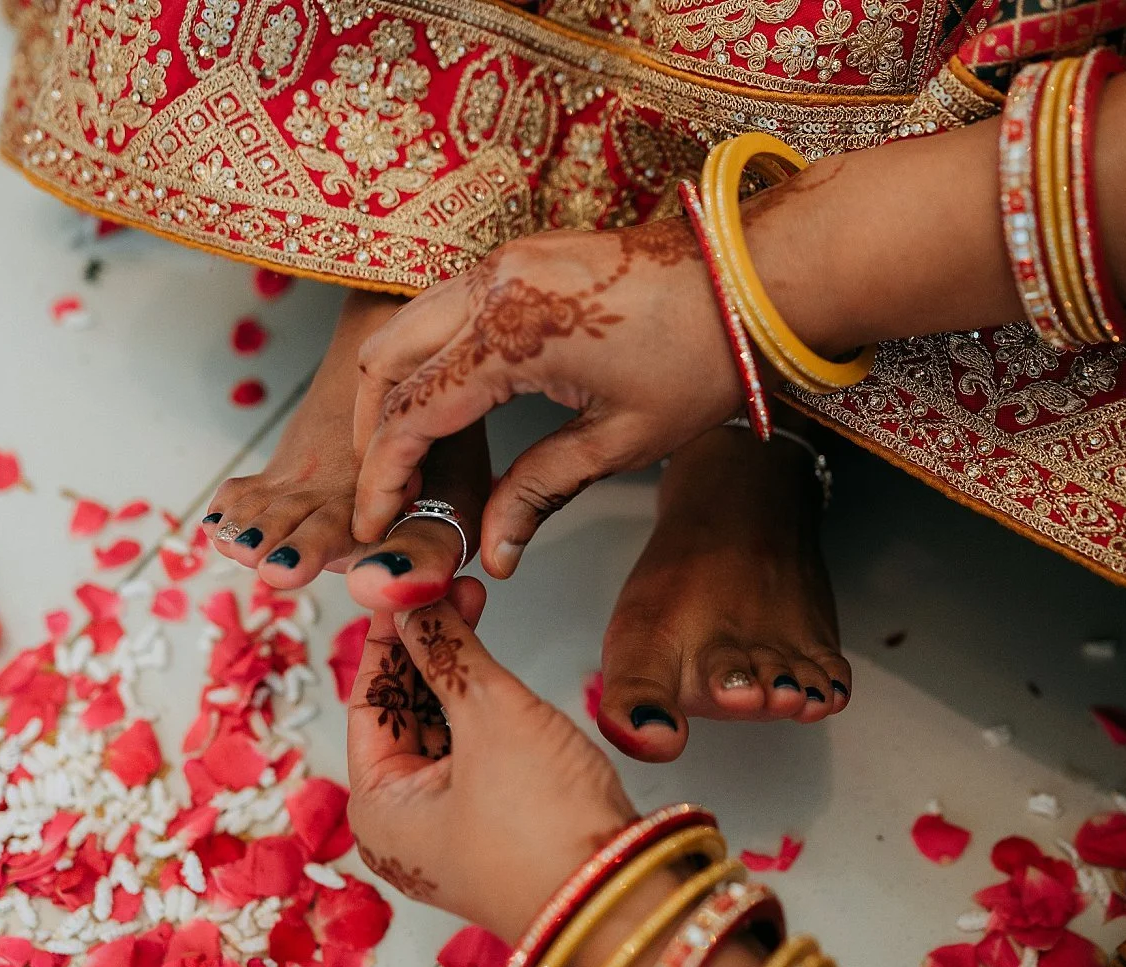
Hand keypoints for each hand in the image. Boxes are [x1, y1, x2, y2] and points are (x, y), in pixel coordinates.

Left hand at [345, 578, 637, 940]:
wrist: (621, 896)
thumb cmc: (547, 831)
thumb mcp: (492, 717)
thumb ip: (449, 653)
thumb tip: (416, 608)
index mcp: (378, 809)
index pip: (369, 702)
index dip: (389, 635)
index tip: (404, 586)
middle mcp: (405, 824)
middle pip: (402, 714)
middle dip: (426, 648)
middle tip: (449, 590)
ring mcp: (451, 826)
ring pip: (439, 728)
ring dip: (455, 670)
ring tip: (472, 609)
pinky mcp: (496, 824)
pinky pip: (472, 750)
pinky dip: (479, 704)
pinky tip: (489, 663)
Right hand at [352, 221, 743, 576]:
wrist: (751, 279)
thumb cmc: (702, 356)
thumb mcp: (621, 441)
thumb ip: (539, 490)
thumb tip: (493, 551)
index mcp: (509, 334)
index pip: (411, 413)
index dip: (384, 477)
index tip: (376, 523)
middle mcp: (490, 285)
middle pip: (384, 361)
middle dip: (373, 431)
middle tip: (390, 491)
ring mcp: (501, 261)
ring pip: (405, 325)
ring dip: (395, 388)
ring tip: (412, 454)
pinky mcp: (519, 256)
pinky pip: (442, 305)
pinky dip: (427, 355)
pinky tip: (449, 402)